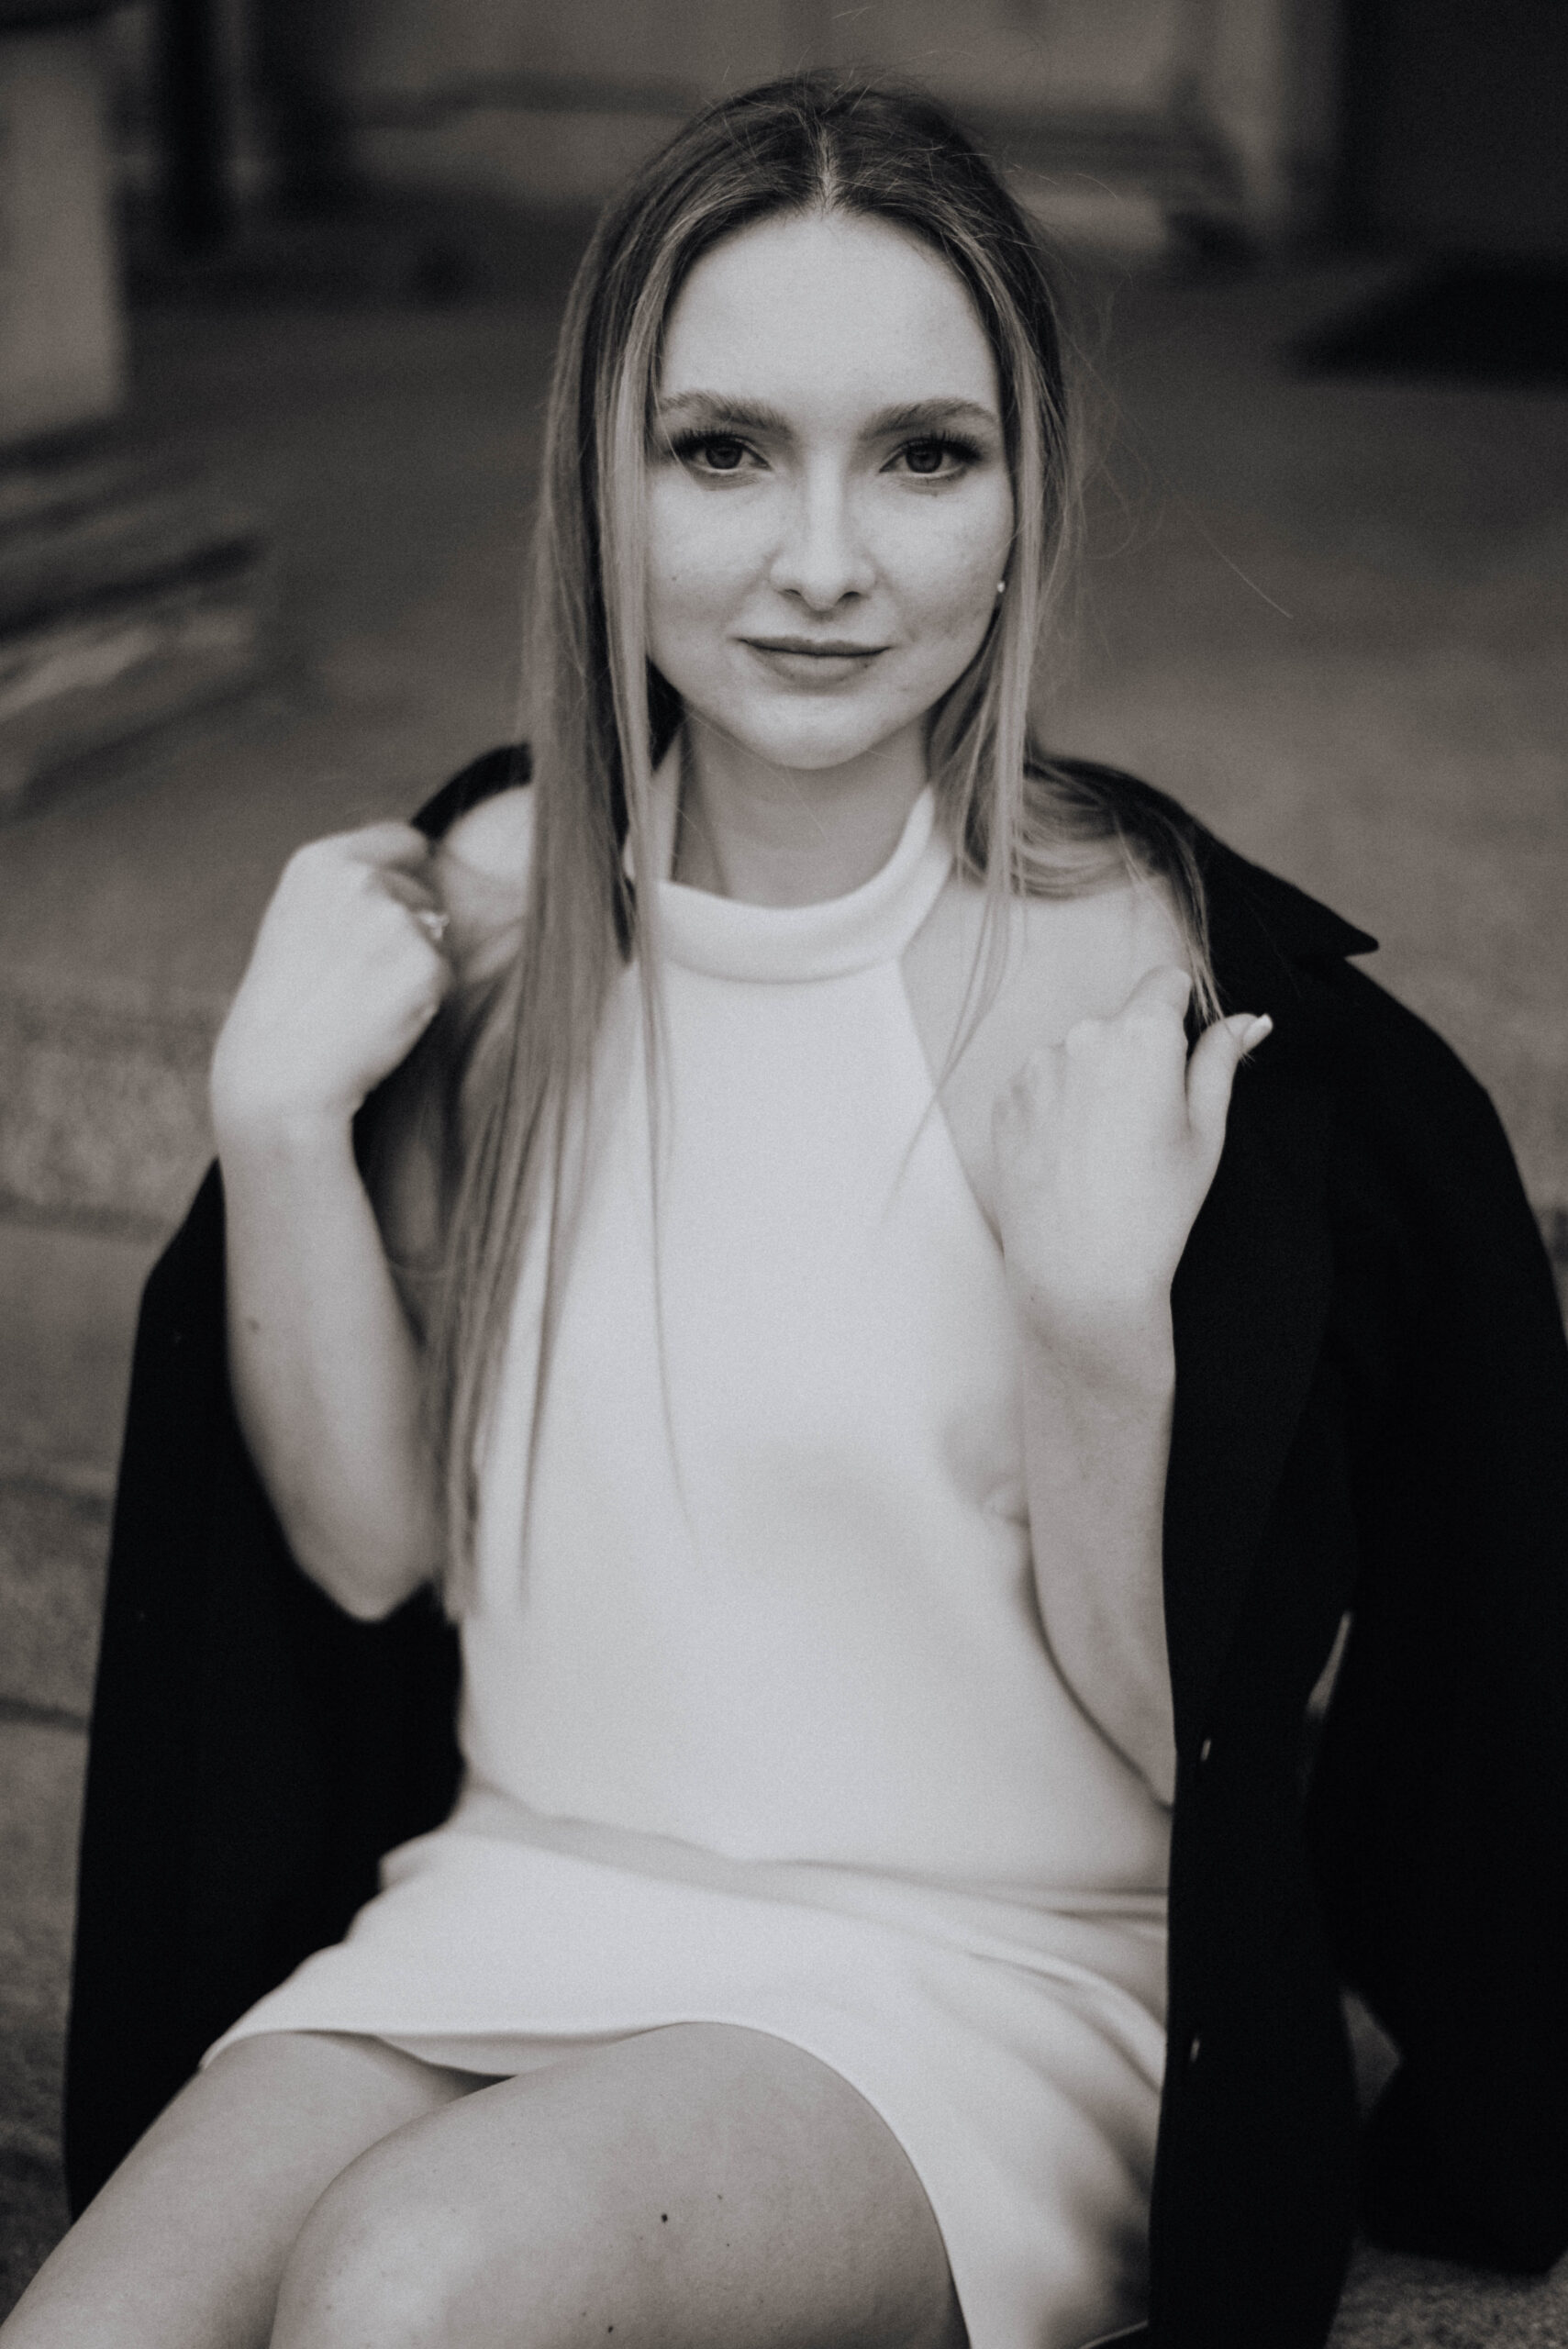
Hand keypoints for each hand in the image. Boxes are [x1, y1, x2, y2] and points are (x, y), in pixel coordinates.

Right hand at [211, 822, 453, 1139]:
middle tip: (358, 979)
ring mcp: (395, 920)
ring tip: (364, 1001)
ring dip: (416, 965)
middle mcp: (360, 879)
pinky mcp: (426, 966)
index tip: (393, 911)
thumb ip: (346, 891)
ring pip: (439, 936)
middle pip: (424, 892)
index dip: (407, 874)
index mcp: (320, 862)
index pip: (402, 840)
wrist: (278, 1078)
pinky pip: (447, 977)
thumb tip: (414, 878)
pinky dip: (426, 1000)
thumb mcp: (297, 923)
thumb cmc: (285, 1010)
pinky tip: (382, 1020)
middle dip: (409, 930)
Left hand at [992, 964, 1269, 1374]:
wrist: (1080, 1272)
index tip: (1180, 1054)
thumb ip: (1221, 1061)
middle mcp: (1081, 1037)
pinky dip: (1057, 1107)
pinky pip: (1041, 1083)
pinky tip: (1072, 1156)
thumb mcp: (1205, 1131)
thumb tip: (1248, 1019)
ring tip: (1105, 1149)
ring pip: (1078, 1055)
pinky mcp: (1005, 1099)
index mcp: (1141, 1036)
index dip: (1178, 1012)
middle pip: (1119, 1024)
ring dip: (1093, 1081)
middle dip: (1136, 1057)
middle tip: (1146, 1127)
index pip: (1163, 982)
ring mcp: (1036, 1067)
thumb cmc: (1155, 1206)